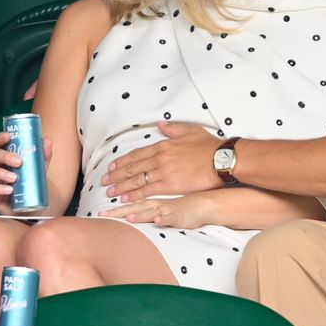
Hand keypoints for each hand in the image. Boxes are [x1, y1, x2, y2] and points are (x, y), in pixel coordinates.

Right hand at [0, 131, 51, 215]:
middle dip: (4, 156)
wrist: (31, 205)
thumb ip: (43, 155)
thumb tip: (48, 139)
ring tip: (14, 178)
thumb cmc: (31, 182)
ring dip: (0, 173)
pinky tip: (9, 190)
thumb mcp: (39, 168)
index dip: (0, 138)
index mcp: (4, 157)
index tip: (8, 136)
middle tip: (19, 162)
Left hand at [101, 192, 217, 227]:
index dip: (116, 208)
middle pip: (134, 207)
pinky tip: (157, 220)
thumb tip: (140, 214)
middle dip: (118, 212)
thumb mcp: (166, 205)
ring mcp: (168, 209)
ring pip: (151, 210)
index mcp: (153, 201)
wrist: (207, 203)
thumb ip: (153, 208)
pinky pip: (171, 215)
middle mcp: (157, 204)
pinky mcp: (180, 214)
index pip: (131, 203)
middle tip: (101, 216)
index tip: (100, 213)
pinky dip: (163, 217)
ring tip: (126, 217)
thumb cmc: (187, 205)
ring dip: (139, 213)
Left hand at [103, 122, 220, 201]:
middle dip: (116, 175)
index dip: (123, 161)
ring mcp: (163, 172)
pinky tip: (125, 199)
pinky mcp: (170, 185)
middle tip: (104, 181)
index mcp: (163, 145)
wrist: (220, 159)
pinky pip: (147, 190)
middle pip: (132, 167)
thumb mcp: (190, 131)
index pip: (137, 154)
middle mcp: (159, 158)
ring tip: (110, 192)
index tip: (112, 166)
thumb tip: (161, 126)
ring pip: (136, 179)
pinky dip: (134, 195)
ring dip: (121, 186)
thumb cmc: (209, 146)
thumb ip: (173, 129)